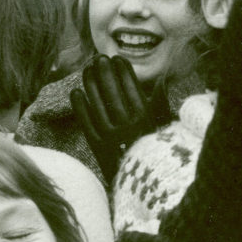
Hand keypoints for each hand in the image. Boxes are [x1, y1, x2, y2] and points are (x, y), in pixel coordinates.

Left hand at [70, 55, 170, 181]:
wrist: (145, 183)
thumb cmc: (157, 147)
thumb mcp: (165, 123)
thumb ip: (162, 100)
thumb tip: (161, 78)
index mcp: (146, 116)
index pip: (131, 85)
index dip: (123, 69)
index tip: (118, 59)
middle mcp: (128, 124)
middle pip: (112, 90)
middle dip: (104, 71)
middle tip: (99, 58)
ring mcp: (110, 135)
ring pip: (97, 103)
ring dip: (90, 83)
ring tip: (87, 70)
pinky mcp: (97, 146)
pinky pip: (86, 122)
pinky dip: (80, 106)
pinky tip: (76, 92)